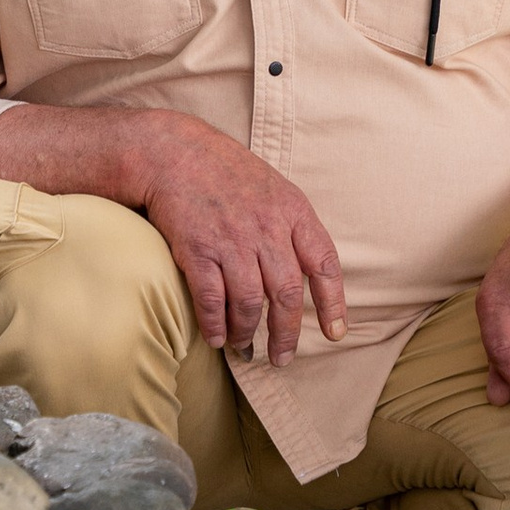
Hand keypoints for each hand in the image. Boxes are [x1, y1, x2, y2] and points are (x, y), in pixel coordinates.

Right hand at [128, 117, 346, 363]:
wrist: (175, 152)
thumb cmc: (227, 172)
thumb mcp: (275, 188)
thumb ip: (293, 227)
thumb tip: (308, 271)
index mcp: (293, 211)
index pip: (323, 263)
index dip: (333, 302)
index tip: (334, 333)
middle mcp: (266, 228)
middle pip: (286, 294)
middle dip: (286, 334)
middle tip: (283, 357)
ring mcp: (231, 239)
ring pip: (249, 303)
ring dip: (248, 332)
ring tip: (245, 347)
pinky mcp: (197, 249)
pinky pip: (211, 299)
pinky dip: (215, 324)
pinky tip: (217, 338)